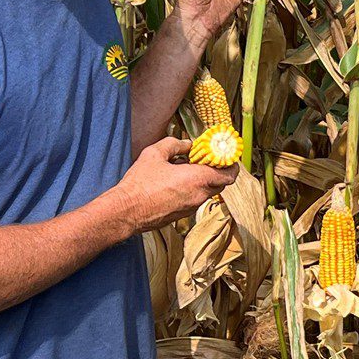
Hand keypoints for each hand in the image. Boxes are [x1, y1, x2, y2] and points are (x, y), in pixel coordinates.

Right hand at [115, 137, 238, 233]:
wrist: (126, 211)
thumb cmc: (139, 184)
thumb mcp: (155, 154)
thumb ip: (174, 144)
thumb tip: (187, 144)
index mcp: (198, 179)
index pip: (229, 175)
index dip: (232, 165)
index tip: (226, 157)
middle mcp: (199, 195)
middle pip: (221, 183)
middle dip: (218, 171)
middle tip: (207, 160)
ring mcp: (192, 206)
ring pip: (208, 191)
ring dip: (204, 180)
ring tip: (188, 169)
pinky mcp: (183, 214)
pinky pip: (196, 199)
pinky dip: (194, 190)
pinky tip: (178, 182)